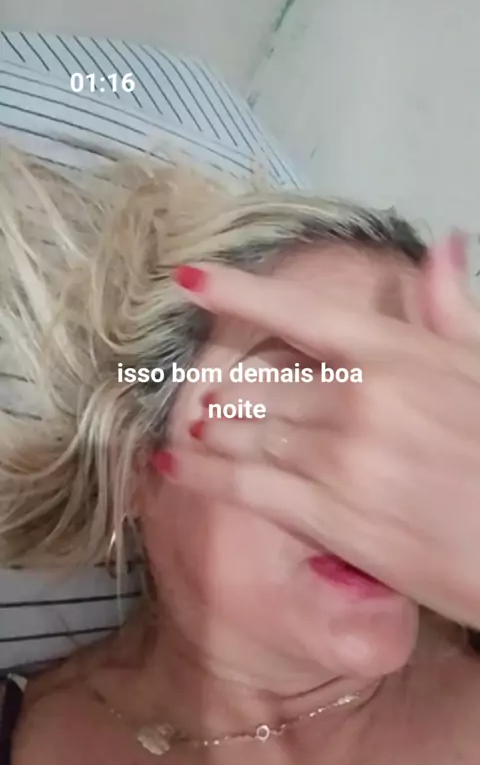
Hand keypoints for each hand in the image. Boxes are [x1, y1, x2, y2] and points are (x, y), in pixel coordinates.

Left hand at [163, 236, 479, 626]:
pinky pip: (244, 487)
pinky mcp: (329, 516)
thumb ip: (454, 310)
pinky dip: (201, 474)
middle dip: (224, 388)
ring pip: (242, 430)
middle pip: (257, 380)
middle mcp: (356, 399)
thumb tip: (441, 248)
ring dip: (209, 427)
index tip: (187, 278)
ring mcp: (337, 458)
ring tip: (192, 426)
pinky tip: (171, 465)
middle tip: (203, 394)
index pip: (298, 312)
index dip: (236, 291)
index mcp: (394, 354)